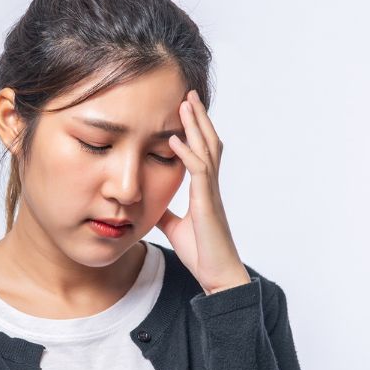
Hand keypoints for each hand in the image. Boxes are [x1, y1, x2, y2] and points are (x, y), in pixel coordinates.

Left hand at [156, 89, 250, 293]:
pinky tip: (174, 138)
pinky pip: (198, 171)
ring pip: (206, 149)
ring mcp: (210, 193)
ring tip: (186, 101)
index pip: (201, 151)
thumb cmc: (202, 254)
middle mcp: (209, 186)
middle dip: (198, 117)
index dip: (195, 129)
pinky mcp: (207, 204)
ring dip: (195, 124)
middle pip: (208, 142)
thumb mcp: (175, 228)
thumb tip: (151, 204)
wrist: (218, 277)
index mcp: (203, 190)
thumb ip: (166, 213)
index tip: (185, 109)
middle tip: (189, 92)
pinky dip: (186, 152)